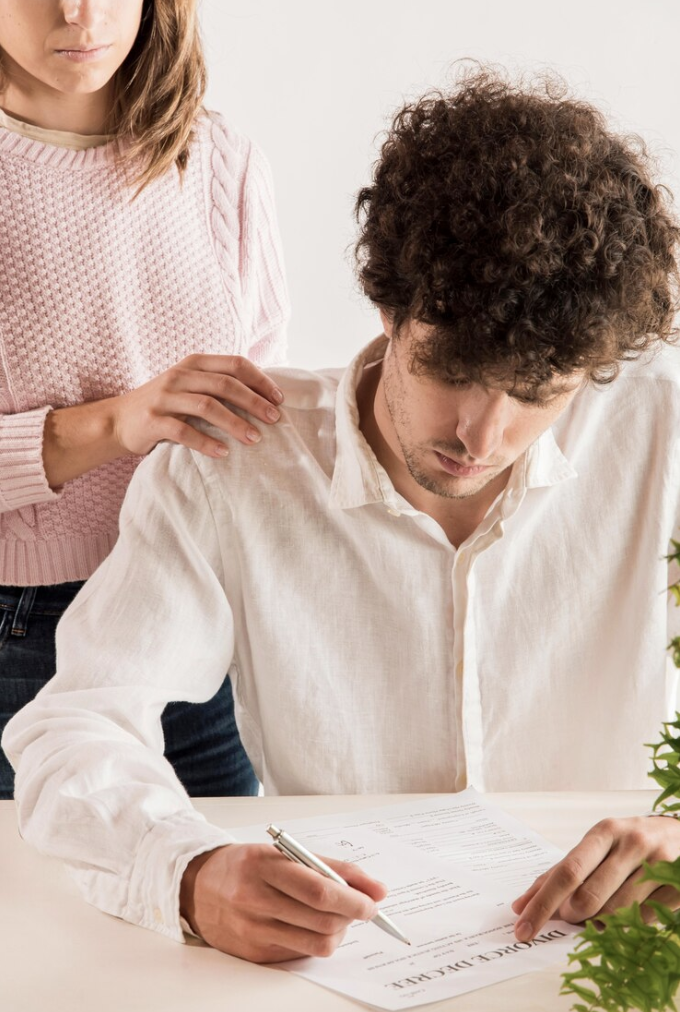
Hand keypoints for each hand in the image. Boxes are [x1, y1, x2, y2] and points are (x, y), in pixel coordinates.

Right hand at [111, 354, 283, 457]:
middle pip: (225, 384)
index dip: (260, 380)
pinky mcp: (152, 421)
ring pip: (207, 406)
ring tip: (255, 439)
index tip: (279, 399)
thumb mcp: (189, 386)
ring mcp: (164, 397)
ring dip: (234, 423)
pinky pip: (184, 432)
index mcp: (194, 364)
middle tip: (274, 419)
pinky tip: (223, 452)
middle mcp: (180, 376)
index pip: (234, 364)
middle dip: (254, 402)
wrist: (117, 420)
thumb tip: (263, 397)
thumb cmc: (164, 405)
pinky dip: (206, 442)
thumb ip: (217, 385)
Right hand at [179, 843, 387, 962]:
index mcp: (264, 866)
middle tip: (360, 907)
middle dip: (352, 915)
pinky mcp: (254, 954)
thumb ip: (328, 867)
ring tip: (336, 916)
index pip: (319, 889)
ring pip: (317, 943)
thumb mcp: (282, 852)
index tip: (374, 900)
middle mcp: (255, 900)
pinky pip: (301, 953)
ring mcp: (253, 931)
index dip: (353, 898)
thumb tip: (375, 889)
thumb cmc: (246, 865)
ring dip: (338, 930)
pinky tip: (310, 925)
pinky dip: (316, 940)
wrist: (198, 887)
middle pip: (322, 920)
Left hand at [512, 815, 679, 940]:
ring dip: (598, 923)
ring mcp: (657, 864)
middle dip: (572, 915)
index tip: (523, 927)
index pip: (567, 872)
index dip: (542, 904)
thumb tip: (521, 905)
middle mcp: (631, 843)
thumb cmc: (628, 844)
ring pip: (616, 912)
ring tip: (599, 913)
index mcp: (604, 831)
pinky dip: (626, 926)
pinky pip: (643, 920)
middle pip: (589, 896)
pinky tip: (625, 914)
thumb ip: (559, 874)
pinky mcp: (677, 885)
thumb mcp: (596, 847)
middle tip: (571, 916)